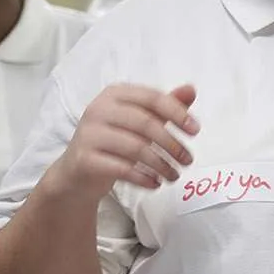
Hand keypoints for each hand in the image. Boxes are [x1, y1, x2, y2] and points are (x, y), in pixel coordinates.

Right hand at [46, 84, 198, 201]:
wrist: (77, 171)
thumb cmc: (115, 140)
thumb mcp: (141, 119)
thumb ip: (165, 105)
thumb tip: (191, 89)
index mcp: (115, 94)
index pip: (152, 97)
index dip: (177, 113)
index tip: (196, 131)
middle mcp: (98, 109)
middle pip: (145, 123)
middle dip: (172, 144)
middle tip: (189, 160)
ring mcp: (88, 134)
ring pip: (135, 147)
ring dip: (161, 164)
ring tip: (174, 175)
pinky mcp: (84, 159)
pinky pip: (121, 168)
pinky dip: (143, 177)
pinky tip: (155, 184)